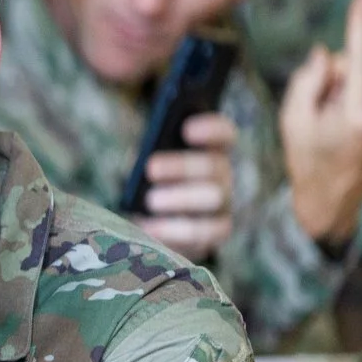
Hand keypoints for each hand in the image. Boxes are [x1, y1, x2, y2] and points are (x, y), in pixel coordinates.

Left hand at [135, 113, 236, 260]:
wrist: (158, 224)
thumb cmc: (151, 183)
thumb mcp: (147, 164)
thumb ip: (148, 155)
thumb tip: (138, 157)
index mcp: (210, 150)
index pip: (223, 133)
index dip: (211, 129)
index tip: (186, 129)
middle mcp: (222, 175)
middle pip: (214, 166)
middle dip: (182, 165)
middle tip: (151, 168)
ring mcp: (223, 204)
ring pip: (213, 198)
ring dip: (180, 198)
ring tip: (150, 200)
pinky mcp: (218, 231)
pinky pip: (204, 232)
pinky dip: (175, 230)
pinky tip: (150, 228)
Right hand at [280, 0, 361, 245]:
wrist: (331, 205)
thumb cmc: (305, 161)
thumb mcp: (292, 119)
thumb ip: (308, 79)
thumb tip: (327, 54)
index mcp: (358, 112)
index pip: (360, 56)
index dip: (360, 24)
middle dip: (340, 70)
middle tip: (319, 103)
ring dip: (355, 84)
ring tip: (335, 119)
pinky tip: (350, 123)